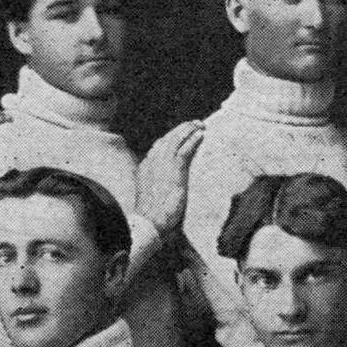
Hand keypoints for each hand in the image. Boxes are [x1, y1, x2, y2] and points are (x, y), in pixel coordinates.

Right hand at [137, 120, 204, 235]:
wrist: (150, 222)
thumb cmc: (151, 217)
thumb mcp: (150, 198)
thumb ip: (155, 187)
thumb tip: (162, 187)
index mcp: (144, 168)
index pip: (157, 147)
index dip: (169, 139)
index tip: (178, 135)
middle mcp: (152, 162)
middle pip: (166, 139)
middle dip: (180, 130)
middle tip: (192, 124)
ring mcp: (162, 164)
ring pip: (176, 140)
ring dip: (188, 130)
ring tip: (199, 125)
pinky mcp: (174, 169)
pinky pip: (185, 149)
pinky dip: (193, 140)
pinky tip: (201, 135)